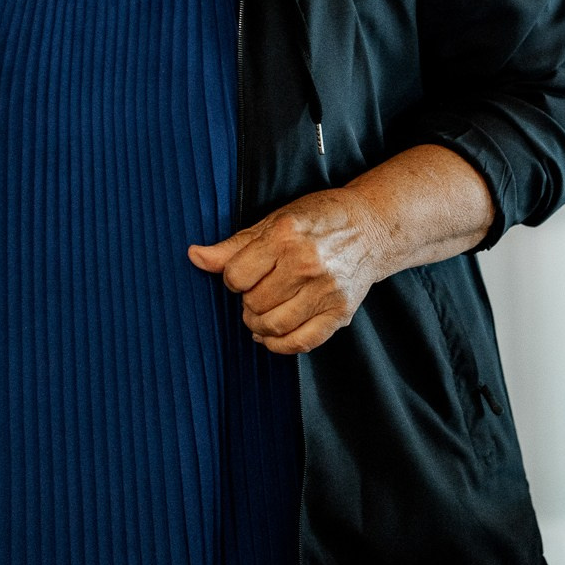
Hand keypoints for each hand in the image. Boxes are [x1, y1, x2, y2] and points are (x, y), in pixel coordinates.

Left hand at [188, 188, 385, 354]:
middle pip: (254, 303)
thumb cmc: (317, 219)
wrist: (370, 227)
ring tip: (261, 311)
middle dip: (246, 301)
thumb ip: (233, 246)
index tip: (241, 273)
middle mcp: (307, 264)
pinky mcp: (341, 313)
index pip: (236, 275)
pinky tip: (271, 335)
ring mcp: (326, 291)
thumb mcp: (273, 221)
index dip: (232, 278)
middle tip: (254, 290)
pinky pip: (301, 343)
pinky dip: (279, 345)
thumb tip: (195, 256)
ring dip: (258, 324)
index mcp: (286, 236)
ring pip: (274, 326)